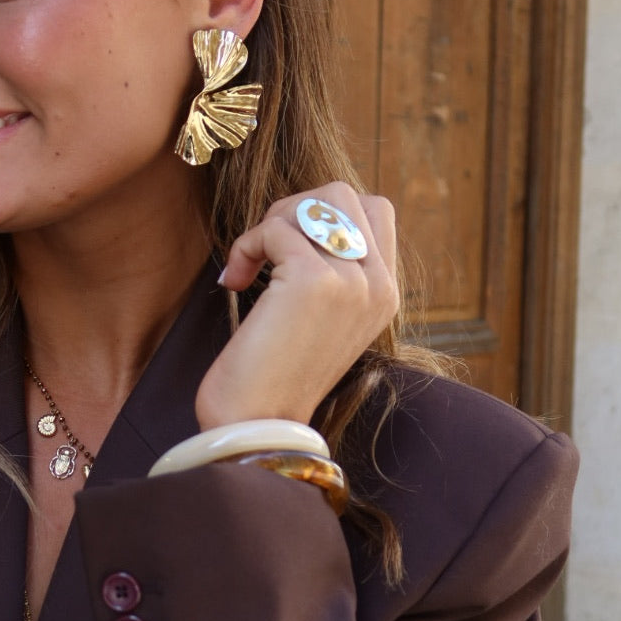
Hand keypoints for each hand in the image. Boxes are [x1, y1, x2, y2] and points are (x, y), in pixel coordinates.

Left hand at [196, 184, 398, 429]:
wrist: (258, 426)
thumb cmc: (274, 376)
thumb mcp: (319, 319)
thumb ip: (330, 272)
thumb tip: (302, 217)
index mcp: (385, 295)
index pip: (373, 210)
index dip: (321, 214)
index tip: (286, 250)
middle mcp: (379, 285)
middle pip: (345, 194)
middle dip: (294, 207)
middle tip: (265, 250)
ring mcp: (352, 281)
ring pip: (315, 201)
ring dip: (271, 222)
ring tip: (250, 265)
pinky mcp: (314, 281)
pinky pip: (275, 228)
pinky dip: (247, 246)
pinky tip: (235, 281)